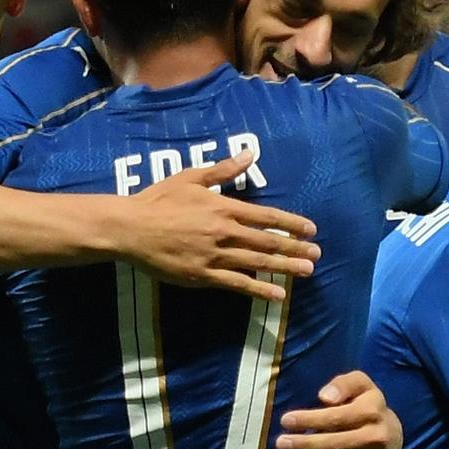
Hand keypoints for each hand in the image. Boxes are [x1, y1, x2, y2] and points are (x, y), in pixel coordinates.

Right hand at [115, 150, 317, 302]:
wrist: (131, 228)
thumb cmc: (158, 200)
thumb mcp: (192, 178)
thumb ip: (224, 170)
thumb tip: (251, 154)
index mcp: (224, 207)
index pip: (267, 216)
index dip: (291, 223)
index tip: (311, 229)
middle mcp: (225, 232)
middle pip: (268, 241)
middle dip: (295, 248)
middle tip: (317, 254)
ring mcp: (215, 256)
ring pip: (257, 262)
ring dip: (284, 268)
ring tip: (307, 271)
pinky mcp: (203, 276)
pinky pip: (237, 284)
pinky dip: (259, 289)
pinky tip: (277, 295)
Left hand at [275, 372, 401, 448]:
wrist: (392, 440)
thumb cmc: (367, 407)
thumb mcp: (360, 386)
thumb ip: (343, 384)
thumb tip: (324, 396)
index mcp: (372, 412)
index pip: (337, 418)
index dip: (309, 420)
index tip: (286, 420)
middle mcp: (375, 439)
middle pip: (334, 445)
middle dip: (303, 445)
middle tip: (279, 443)